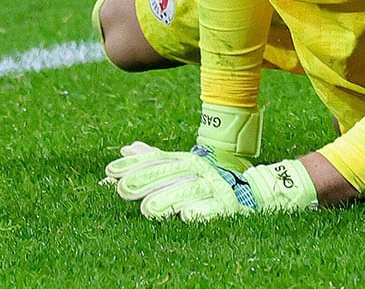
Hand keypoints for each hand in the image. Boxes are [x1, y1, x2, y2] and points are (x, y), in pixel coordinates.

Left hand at [104, 142, 317, 221]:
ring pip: (188, 192)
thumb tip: (127, 148)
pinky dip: (199, 212)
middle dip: (146, 181)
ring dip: (167, 200)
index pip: (158, 160)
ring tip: (147, 210)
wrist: (252, 190)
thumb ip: (155, 159)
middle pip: (170, 174)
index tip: (111, 171)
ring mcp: (213, 188)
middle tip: (123, 190)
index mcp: (186, 161)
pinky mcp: (226, 206)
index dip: (135, 165)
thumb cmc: (207, 180)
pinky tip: (185, 216)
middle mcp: (199, 171)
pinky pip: (212, 210)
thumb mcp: (182, 166)